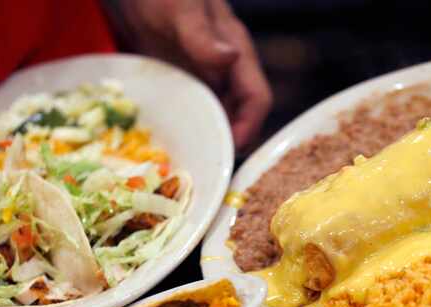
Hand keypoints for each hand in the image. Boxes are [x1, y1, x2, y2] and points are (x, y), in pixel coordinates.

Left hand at [112, 0, 271, 148]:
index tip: (231, 148)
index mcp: (237, 54)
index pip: (257, 98)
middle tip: (209, 167)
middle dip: (231, 142)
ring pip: (219, 118)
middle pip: (242, 116)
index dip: (250, 126)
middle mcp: (226, 71)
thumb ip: (202, 36)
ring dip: (211, 140)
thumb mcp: (182, 9)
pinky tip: (173, 146)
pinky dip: (190, 131)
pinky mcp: (185, 84)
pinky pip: (195, 113)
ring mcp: (205, 79)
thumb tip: (230, 58)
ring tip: (193, 164)